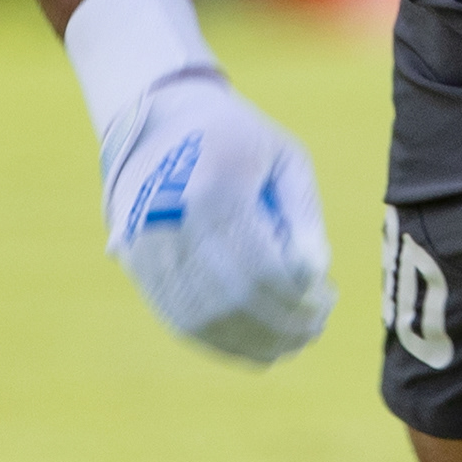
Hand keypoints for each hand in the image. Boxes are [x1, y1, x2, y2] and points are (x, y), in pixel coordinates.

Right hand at [97, 73, 334, 363]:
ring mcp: (145, 246)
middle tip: (316, 328)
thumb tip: (315, 273)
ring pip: (200, 319)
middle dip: (280, 325)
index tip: (328, 298)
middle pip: (231, 299)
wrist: (158, 119)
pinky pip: (177, 317)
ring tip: (293, 340)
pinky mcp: (134, 263)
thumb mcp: (286, 158)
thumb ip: (303, 215)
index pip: (261, 266)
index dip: (298, 295)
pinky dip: (220, 339)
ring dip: (252, 341)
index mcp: (214, 188)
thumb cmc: (236, 138)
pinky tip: (256, 342)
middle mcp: (171, 222)